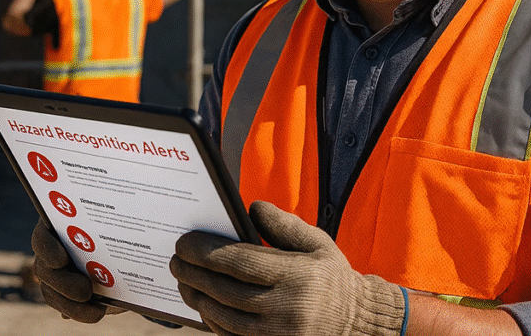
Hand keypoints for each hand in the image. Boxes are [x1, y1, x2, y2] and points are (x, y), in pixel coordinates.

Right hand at [30, 220, 124, 322]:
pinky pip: (64, 306)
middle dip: (65, 284)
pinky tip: (97, 312)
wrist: (123, 247)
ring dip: (73, 305)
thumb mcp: (117, 223)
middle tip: (86, 292)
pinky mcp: (60, 292)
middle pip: (45, 269)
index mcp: (58, 224)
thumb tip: (122, 227)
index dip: (48, 249)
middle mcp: (50, 248)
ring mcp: (52, 271)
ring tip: (98, 311)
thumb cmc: (117, 227)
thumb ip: (112, 226)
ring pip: (52, 292)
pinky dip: (80, 311)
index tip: (61, 260)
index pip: (43, 236)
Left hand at [171, 200, 404, 335]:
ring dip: (197, 298)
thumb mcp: (316, 242)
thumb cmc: (331, 276)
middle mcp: (286, 308)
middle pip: (226, 291)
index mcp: (297, 275)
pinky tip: (203, 305)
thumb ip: (283, 224)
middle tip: (174, 260)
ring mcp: (278, 334)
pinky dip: (213, 321)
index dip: (206, 252)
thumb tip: (250, 208)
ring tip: (182, 282)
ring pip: (224, 318)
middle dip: (193, 275)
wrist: (356, 321)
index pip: (240, 262)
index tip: (184, 243)